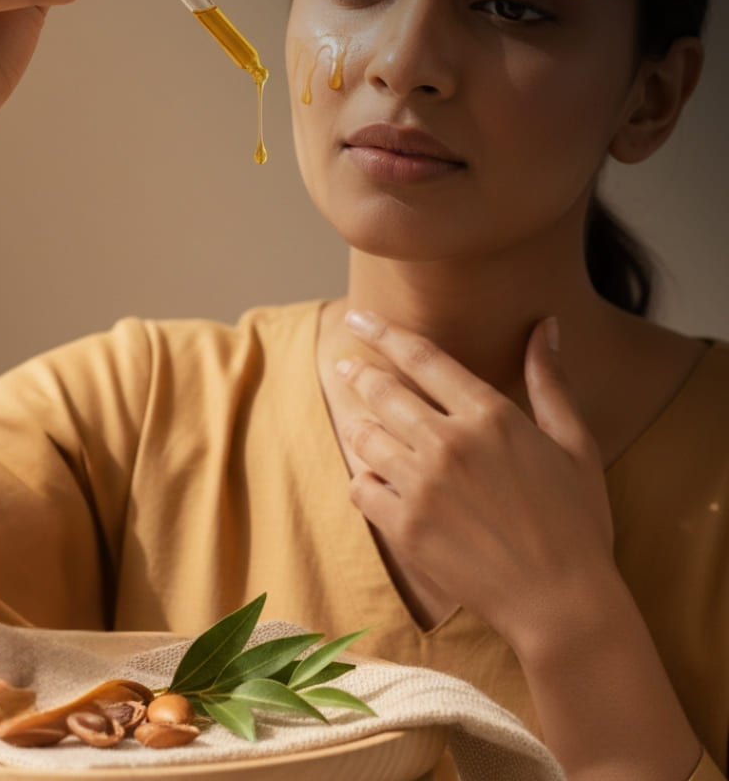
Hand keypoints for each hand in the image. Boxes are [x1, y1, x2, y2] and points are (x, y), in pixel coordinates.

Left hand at [335, 311, 614, 647]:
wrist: (563, 604)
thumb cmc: (576, 523)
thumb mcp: (574, 445)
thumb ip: (551, 382)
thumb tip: (545, 325)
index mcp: (490, 416)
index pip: (422, 357)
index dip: (383, 332)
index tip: (358, 317)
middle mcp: (450, 444)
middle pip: (382, 391)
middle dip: (359, 373)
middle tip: (346, 365)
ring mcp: (422, 486)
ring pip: (364, 436)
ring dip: (358, 423)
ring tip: (358, 419)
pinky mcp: (405, 528)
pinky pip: (360, 487)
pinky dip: (362, 477)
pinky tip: (372, 476)